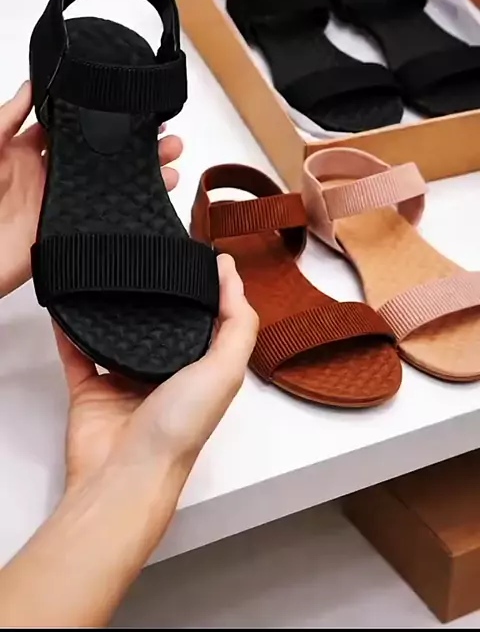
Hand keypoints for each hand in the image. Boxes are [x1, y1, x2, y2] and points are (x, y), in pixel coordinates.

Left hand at [0, 82, 182, 297]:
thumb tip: (32, 85)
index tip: (126, 102)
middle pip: (98, 152)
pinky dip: (135, 203)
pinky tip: (158, 190)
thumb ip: (7, 119)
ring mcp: (62, 202)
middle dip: (131, 139)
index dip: (97, 114)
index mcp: (24, 151)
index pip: (68, 126)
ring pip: (111, 180)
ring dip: (142, 167)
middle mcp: (48, 175)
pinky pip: (108, 214)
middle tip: (160, 128)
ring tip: (170, 153)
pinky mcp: (70, 230)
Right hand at [55, 254, 257, 496]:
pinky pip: (78, 352)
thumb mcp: (225, 370)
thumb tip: (232, 275)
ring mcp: (126, 382)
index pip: (209, 321)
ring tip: (112, 272)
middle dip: (159, 294)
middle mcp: (167, 375)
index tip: (197, 251)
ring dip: (116, 309)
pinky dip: (71, 330)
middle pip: (163, 325)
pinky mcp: (90, 389)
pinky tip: (69, 303)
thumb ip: (237, 323)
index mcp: (202, 371)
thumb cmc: (179, 429)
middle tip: (150, 254)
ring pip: (119, 335)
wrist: (124, 475)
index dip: (208, 288)